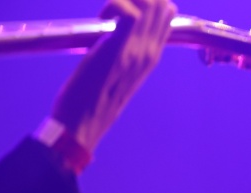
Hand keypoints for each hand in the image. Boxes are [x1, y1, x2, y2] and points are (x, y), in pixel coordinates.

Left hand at [52, 0, 176, 152]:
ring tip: (108, 13)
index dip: (147, 0)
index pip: (167, 15)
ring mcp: (137, 51)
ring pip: (151, 4)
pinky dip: (115, 5)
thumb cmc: (92, 101)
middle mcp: (150, 52)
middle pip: (163, 4)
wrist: (82, 123)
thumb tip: (114, 35)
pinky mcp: (119, 49)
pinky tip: (102, 18)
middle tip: (115, 7)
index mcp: (151, 58)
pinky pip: (129, 12)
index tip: (123, 7)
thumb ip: (123, 53)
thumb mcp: (117, 74)